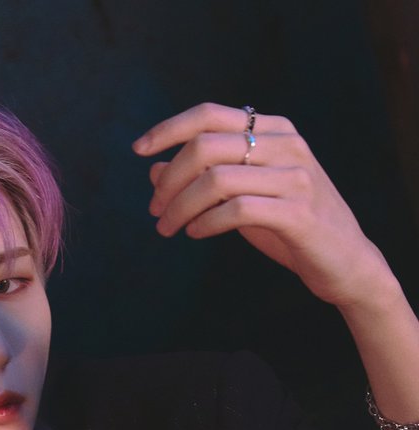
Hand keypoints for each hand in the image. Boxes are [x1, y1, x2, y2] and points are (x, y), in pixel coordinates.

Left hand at [132, 102, 393, 309]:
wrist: (345, 261)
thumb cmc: (289, 227)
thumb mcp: (242, 197)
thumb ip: (204, 180)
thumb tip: (154, 170)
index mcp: (273, 130)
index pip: (210, 114)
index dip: (168, 129)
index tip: (138, 150)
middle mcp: (286, 145)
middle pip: (206, 146)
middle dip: (170, 180)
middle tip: (155, 210)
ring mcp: (294, 178)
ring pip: (217, 179)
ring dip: (180, 206)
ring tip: (168, 228)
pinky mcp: (298, 214)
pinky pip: (237, 210)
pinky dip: (206, 222)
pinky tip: (195, 233)